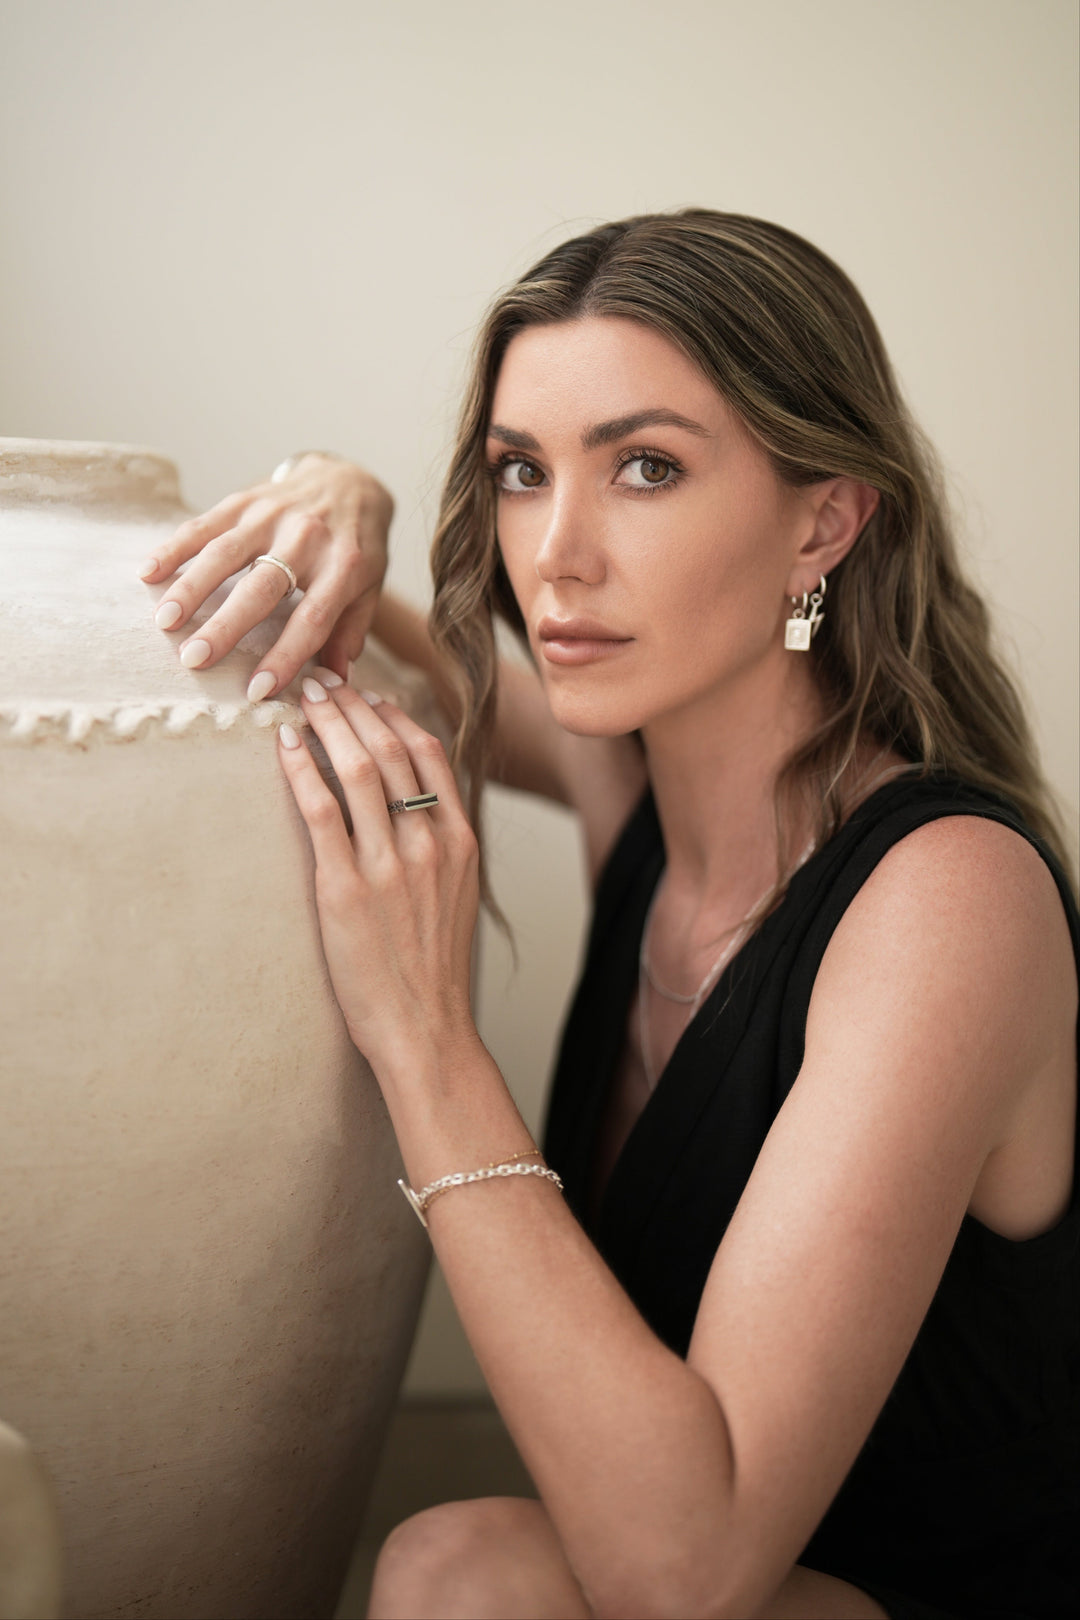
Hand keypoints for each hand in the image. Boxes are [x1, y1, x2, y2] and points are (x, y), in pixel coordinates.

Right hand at [138, 454, 392, 697]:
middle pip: (261, 588)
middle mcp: (307, 539)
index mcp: (344, 568)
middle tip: (193, 659)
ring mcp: (273, 516)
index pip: (312, 619)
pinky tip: (148, 572)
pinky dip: (175, 547)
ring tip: (165, 622)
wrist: (350, 479)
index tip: (257, 690)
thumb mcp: (369, 588)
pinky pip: (205, 524)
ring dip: (192, 587)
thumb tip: (335, 682)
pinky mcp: (246, 501)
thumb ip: (350, 632)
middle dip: (226, 626)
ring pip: (225, 553)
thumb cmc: (358, 547)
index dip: (285, 656)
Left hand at [277, 674, 479, 1074]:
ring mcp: (388, 865)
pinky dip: (299, 771)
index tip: (367, 695)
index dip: (394, 714)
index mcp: (458, 840)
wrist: (427, 1029)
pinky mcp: (346, 890)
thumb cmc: (434, 970)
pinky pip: (319, 812)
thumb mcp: (454, 895)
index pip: (428, 753)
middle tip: (322, 682)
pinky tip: (283, 748)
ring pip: (355, 769)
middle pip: (389, 749)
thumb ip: (436, 845)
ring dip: (324, 725)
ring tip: (300, 700)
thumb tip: (407, 804)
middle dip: (352, 707)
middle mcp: (428, 843)